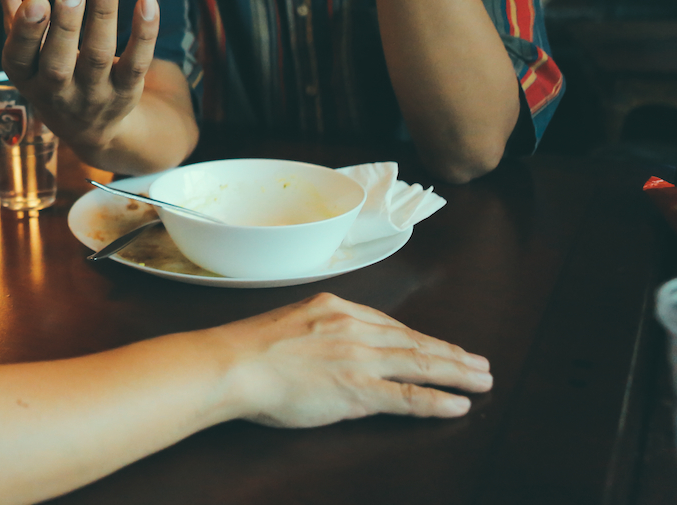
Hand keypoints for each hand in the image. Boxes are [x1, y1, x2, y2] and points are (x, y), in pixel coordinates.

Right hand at [0, 0, 158, 152]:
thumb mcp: (26, 45)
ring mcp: (92, 95)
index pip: (18, 57)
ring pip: (99, 54)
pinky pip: (137, 61)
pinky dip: (143, 29)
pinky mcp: (126, 91)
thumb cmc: (50, 72)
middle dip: (66, 21)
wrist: (89, 125)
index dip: (26, 31)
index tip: (36, 0)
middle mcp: (55, 92)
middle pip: (58, 61)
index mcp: (24, 75)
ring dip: (103, 11)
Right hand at [215, 293, 492, 427]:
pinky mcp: (357, 388)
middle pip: (413, 341)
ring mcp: (358, 357)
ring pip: (420, 364)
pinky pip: (408, 396)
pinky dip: (438, 401)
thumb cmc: (248, 350)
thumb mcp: (289, 325)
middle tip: (479, 362)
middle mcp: (353, 327)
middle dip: (450, 353)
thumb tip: (335, 353)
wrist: (232, 364)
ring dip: (456, 372)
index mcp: (335, 308)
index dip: (420, 338)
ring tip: (482, 380)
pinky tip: (459, 405)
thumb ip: (319, 335)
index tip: (438, 345)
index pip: (389, 325)